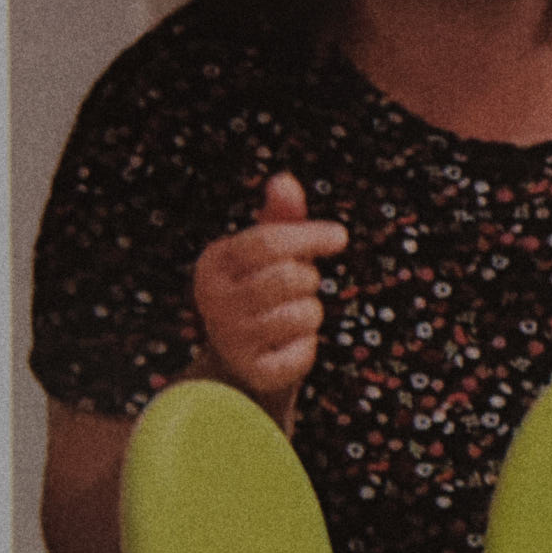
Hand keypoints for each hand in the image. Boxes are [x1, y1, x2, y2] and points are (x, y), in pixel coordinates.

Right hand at [190, 171, 343, 422]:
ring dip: (310, 313)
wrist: (242, 361)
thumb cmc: (262, 292)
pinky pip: (304, 351)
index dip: (310, 236)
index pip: (267, 242)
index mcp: (213, 263)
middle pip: (290, 277)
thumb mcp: (269, 252)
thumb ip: (281, 217)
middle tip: (299, 287)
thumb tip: (284, 180)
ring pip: (304, 314)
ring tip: (289, 317)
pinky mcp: (253, 372)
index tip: (339, 236)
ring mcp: (229, 339)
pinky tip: (286, 347)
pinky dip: (307, 348)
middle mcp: (212, 301)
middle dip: (309, 279)